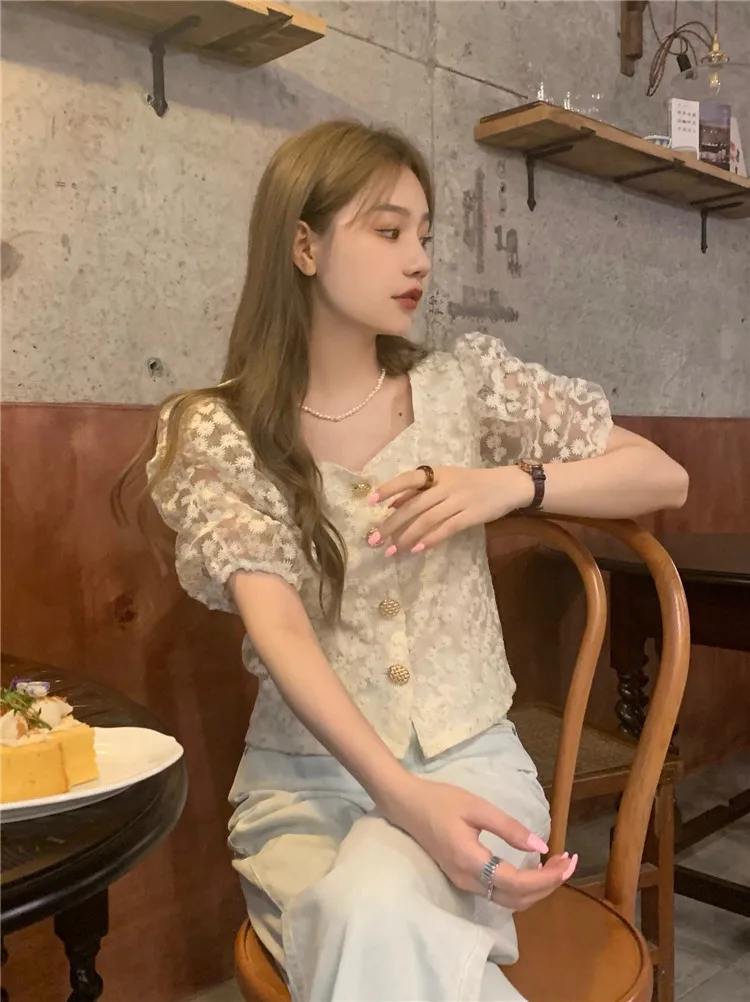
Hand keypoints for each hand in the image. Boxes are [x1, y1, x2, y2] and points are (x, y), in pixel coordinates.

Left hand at [368, 466, 533, 554]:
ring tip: (391, 550)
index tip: (371, 501)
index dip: (390, 488)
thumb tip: (391, 504)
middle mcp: (446, 485)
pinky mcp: (471, 515)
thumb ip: (419, 491)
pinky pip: (446, 528)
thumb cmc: (470, 483)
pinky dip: (430, 539)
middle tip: (374, 540)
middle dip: (391, 524)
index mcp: (437, 473)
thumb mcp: (445, 480)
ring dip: (406, 536)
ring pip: (427, 519)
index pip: (409, 479)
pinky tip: (416, 550)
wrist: (507, 485)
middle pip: (414, 505)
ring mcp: (459, 500)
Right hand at [382, 775, 576, 910]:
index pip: (519, 883)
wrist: (405, 804)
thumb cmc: (439, 800)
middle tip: (570, 861)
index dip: (548, 878)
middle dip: (549, 884)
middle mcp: (469, 881)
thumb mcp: (477, 807)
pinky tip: (533, 868)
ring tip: (557, 865)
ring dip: (537, 887)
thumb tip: (541, 847)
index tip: (569, 861)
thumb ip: (509, 828)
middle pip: (518, 898)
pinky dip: (522, 885)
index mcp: (472, 862)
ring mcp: (464, 883)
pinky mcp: (463, 878)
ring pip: (510, 899)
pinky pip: (499, 892)